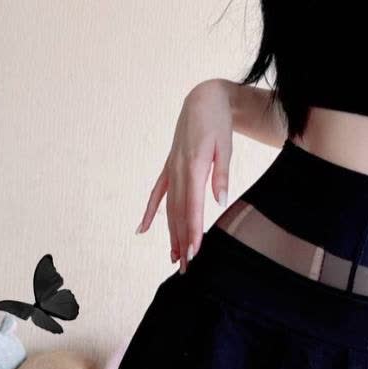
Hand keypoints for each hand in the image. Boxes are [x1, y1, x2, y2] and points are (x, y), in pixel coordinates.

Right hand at [136, 79, 233, 272]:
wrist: (203, 100)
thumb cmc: (218, 123)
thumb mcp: (225, 146)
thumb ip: (221, 174)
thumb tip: (219, 202)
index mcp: (193, 166)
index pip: (192, 205)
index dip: (192, 230)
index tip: (194, 252)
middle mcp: (177, 170)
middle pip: (179, 212)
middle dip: (182, 241)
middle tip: (186, 268)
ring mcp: (170, 169)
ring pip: (169, 208)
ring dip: (171, 234)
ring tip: (174, 259)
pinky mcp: (169, 167)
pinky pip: (157, 193)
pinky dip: (150, 212)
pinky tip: (142, 230)